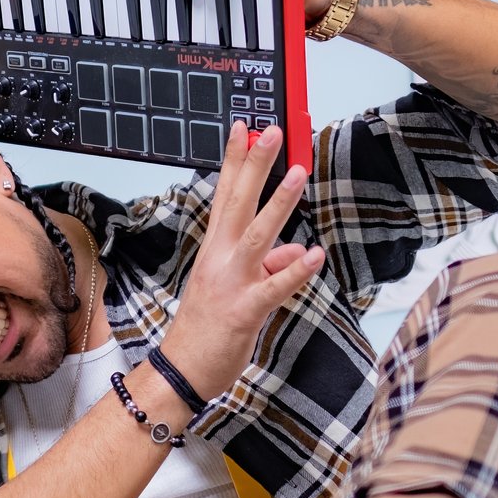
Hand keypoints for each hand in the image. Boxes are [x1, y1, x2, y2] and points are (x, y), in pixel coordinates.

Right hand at [157, 120, 323, 400]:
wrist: (182, 370)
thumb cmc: (205, 329)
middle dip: (256, 165)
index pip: (225, 194)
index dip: (236, 160)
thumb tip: (292, 252)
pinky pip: (274, 288)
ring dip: (278, 204)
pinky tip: (315, 256)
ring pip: (258, 235)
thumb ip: (265, 265)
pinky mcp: (245, 310)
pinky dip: (294, 271)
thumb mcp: (234, 287)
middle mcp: (220, 258)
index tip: (245, 127)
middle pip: (238, 202)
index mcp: (215, 249)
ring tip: (297, 174)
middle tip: (272, 131)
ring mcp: (232, 282)